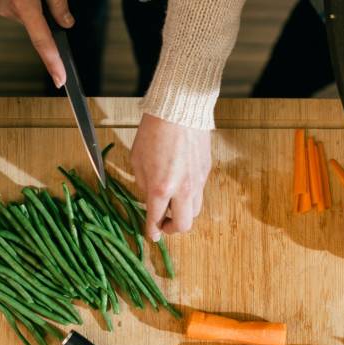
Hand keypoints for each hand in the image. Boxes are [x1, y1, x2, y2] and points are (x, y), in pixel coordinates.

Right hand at [0, 0, 73, 86]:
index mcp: (23, 4)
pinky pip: (13, 9)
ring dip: (30, 7)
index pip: (43, 43)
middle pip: (34, 27)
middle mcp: (8, 9)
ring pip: (23, 17)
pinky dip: (20, 2)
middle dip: (42, 17)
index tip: (60, 79)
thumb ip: (58, 4)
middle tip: (45, 0)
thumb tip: (66, 22)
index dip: (53, 64)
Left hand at [131, 114, 211, 240]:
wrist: (179, 110)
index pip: (156, 221)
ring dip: (183, 214)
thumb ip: (143, 185)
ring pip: (195, 212)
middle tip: (163, 223)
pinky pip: (199, 193)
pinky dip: (190, 197)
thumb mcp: (137, 160)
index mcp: (160, 188)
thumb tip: (149, 199)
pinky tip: (180, 186)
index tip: (151, 235)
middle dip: (171, 229)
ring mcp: (197, 182)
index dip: (152, 232)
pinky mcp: (206, 172)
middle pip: (183, 225)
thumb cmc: (154, 132)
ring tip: (172, 205)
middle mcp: (182, 189)